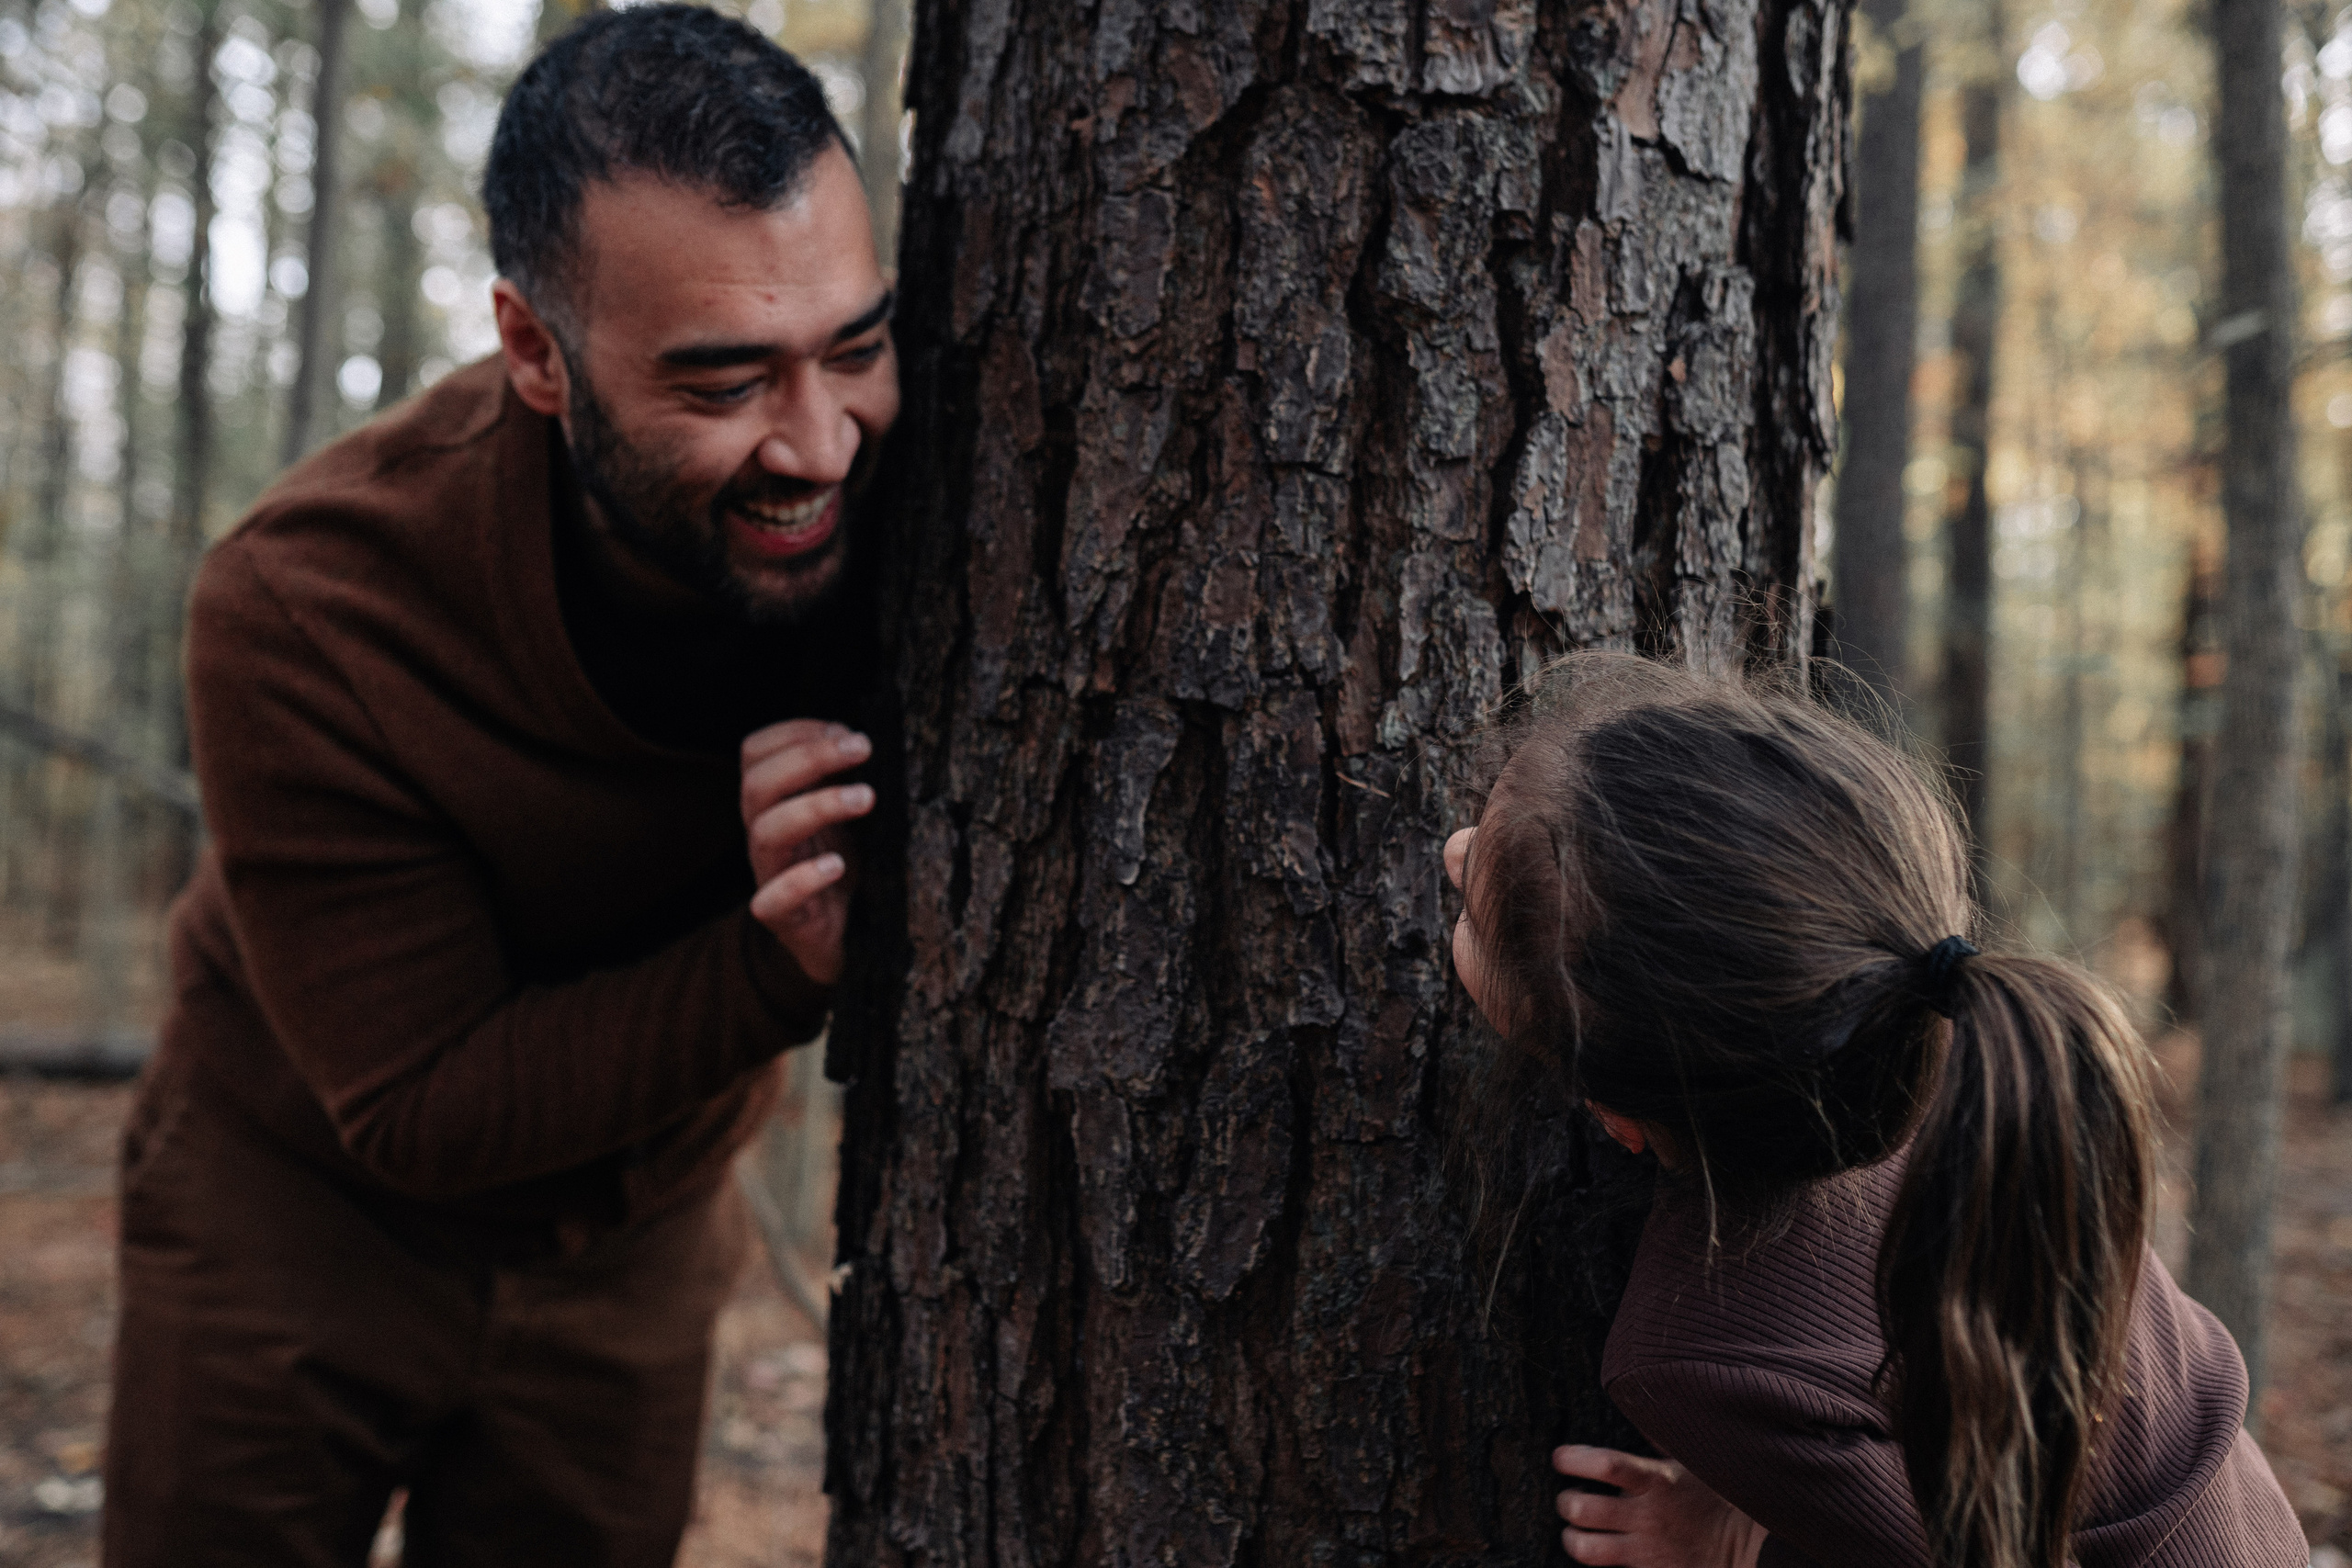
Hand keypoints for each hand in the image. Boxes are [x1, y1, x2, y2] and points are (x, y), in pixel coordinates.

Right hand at [741, 721, 874, 984]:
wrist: (842, 939)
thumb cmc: (842, 867)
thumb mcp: (842, 814)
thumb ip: (841, 777)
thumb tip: (859, 738)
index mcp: (774, 802)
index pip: (755, 752)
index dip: (795, 732)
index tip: (846, 730)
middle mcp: (764, 833)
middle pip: (758, 784)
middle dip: (810, 757)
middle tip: (863, 748)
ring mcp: (769, 875)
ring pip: (766, 832)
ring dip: (815, 806)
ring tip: (866, 797)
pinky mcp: (783, 918)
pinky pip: (772, 900)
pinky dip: (802, 879)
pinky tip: (836, 866)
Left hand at [1553, 1446, 1765, 1567]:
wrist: (1751, 1547)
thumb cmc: (1718, 1498)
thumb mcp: (1693, 1462)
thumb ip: (1661, 1438)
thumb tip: (1642, 1402)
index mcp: (1657, 1482)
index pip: (1606, 1465)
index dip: (1575, 1459)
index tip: (1560, 1457)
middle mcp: (1646, 1517)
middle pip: (1582, 1509)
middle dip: (1566, 1502)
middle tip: (1570, 1497)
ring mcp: (1646, 1550)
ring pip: (1586, 1548)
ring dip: (1573, 1538)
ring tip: (1576, 1530)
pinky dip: (1598, 1560)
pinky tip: (1600, 1551)